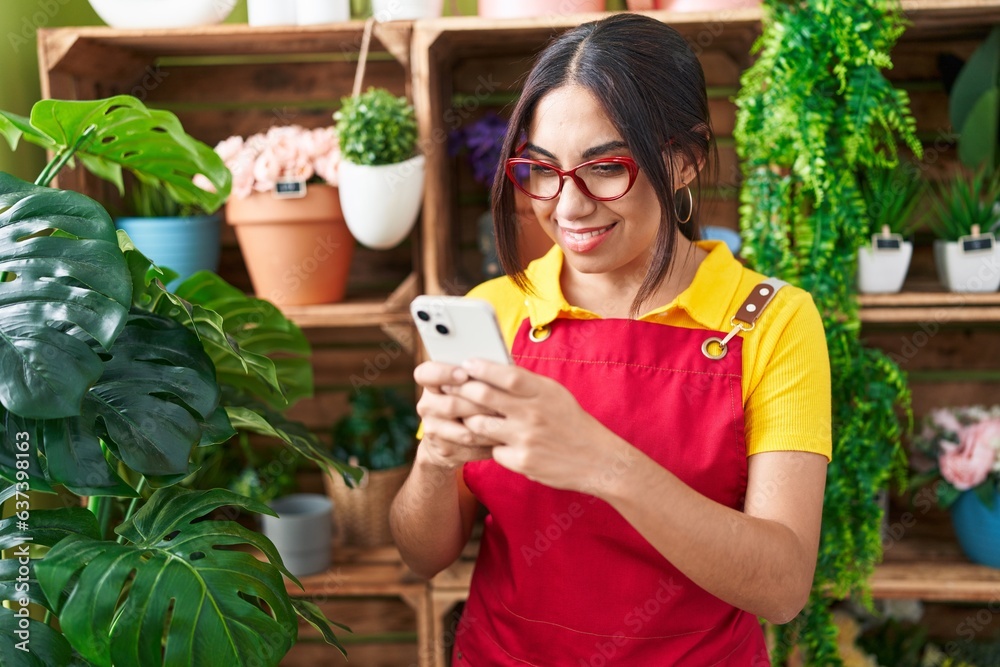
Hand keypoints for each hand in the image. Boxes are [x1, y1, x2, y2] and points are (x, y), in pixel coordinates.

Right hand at [413, 360, 502, 469]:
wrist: (450, 437)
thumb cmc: (469, 398)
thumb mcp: (468, 383)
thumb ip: (477, 374)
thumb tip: (499, 367)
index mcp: (430, 384)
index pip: (425, 374)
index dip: (443, 373)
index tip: (464, 373)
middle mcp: (427, 406)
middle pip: (451, 404)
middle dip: (480, 403)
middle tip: (503, 399)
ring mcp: (434, 430)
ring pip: (464, 430)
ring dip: (488, 424)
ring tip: (509, 418)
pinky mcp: (445, 450)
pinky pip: (472, 447)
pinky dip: (490, 441)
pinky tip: (505, 435)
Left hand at [448, 360, 636, 495]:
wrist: (597, 460)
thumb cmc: (572, 423)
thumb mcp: (556, 395)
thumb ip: (528, 384)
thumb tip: (495, 369)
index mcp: (543, 392)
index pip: (507, 374)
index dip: (483, 368)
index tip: (466, 364)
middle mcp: (533, 414)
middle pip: (485, 396)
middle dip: (462, 390)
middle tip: (449, 388)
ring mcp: (526, 439)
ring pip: (480, 424)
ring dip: (469, 419)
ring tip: (467, 415)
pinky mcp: (522, 462)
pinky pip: (493, 450)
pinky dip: (492, 446)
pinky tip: (497, 444)